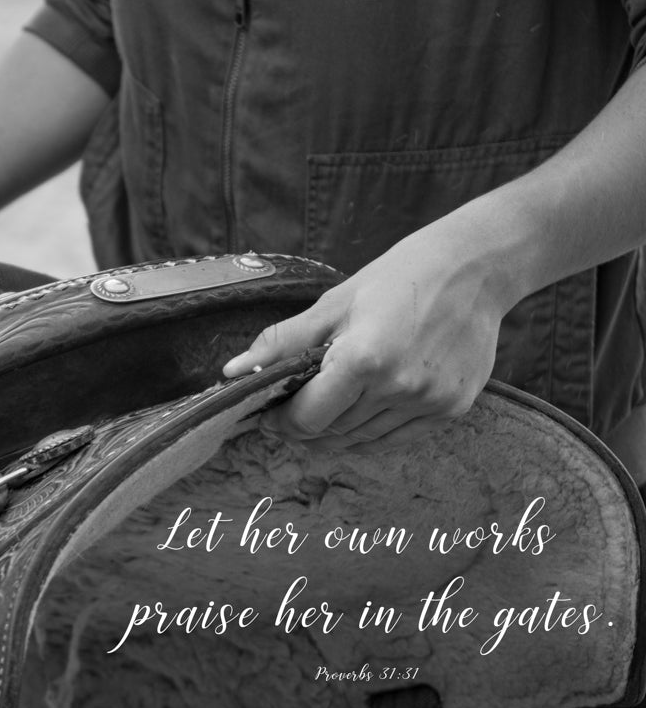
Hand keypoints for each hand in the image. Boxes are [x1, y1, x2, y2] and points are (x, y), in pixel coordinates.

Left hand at [223, 232, 513, 452]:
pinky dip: (373, 430)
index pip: (308, 418)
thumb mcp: (333, 304)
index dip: (282, 422)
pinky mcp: (453, 410)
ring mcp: (430, 402)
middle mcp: (399, 388)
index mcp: (364, 359)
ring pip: (364, 440)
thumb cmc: (398, 277)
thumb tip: (232, 371)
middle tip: (293, 405)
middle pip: (333, 432)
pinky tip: (364, 408)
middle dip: (306, 424)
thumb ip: (282, 343)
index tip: (270, 413)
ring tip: (329, 404)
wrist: (475, 268)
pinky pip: (398, 437)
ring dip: (338, 430)